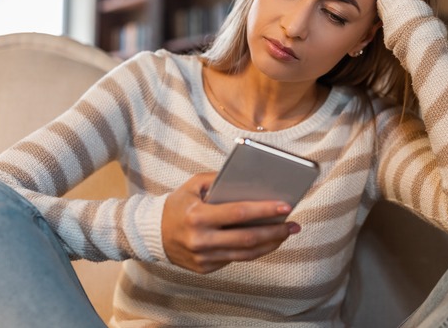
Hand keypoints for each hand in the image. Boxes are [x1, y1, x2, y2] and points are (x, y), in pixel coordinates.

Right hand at [161, 172, 300, 273]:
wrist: (153, 234)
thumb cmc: (178, 204)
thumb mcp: (193, 185)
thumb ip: (219, 179)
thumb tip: (250, 181)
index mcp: (198, 216)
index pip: (239, 213)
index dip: (265, 210)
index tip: (286, 206)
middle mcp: (201, 239)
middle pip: (247, 238)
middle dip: (275, 231)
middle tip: (294, 225)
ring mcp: (203, 257)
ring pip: (246, 254)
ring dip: (270, 244)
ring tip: (287, 233)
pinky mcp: (205, 268)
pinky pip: (236, 259)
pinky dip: (254, 250)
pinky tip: (268, 241)